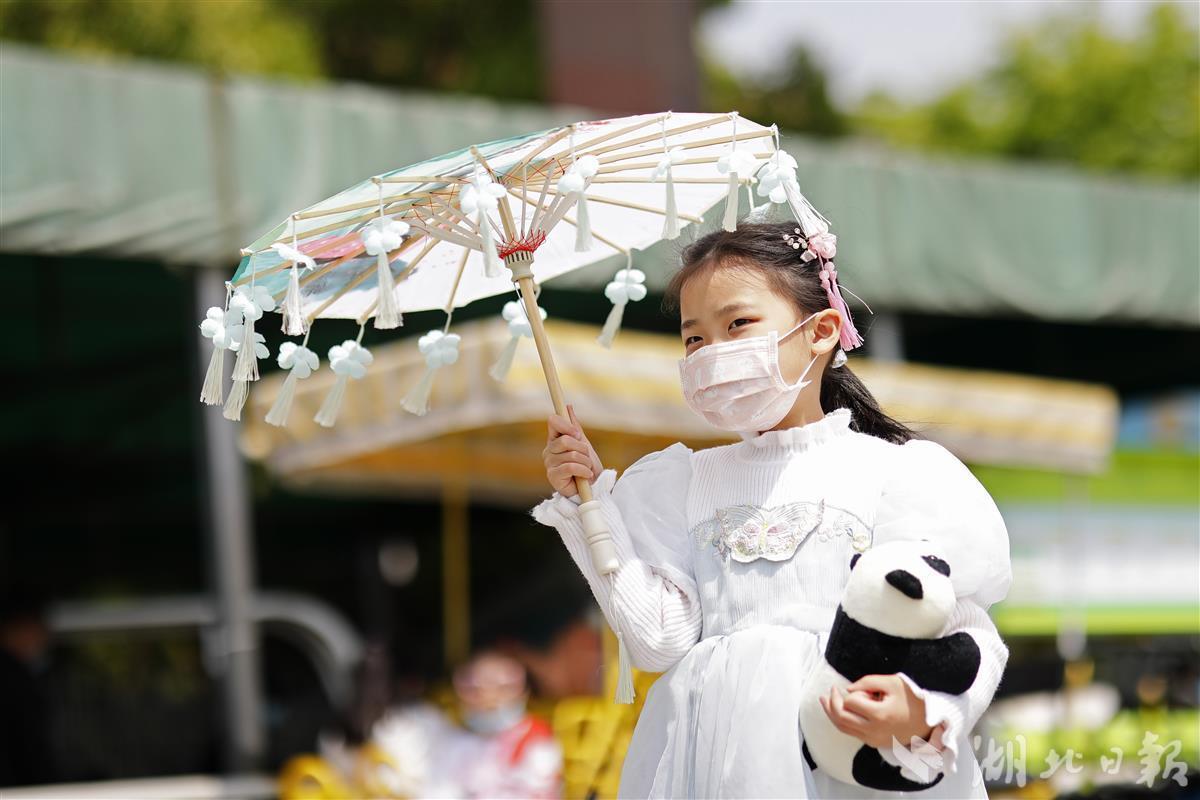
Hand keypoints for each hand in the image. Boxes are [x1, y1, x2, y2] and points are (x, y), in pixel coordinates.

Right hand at [542, 404, 602, 497]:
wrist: (592, 487)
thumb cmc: (586, 465)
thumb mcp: (583, 444)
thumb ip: (574, 427)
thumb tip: (568, 407)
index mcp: (554, 439)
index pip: (553, 421)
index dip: (566, 425)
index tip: (578, 434)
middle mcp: (549, 450)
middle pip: (565, 440)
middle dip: (582, 448)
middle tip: (587, 457)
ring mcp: (549, 464)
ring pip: (571, 454)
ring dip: (586, 462)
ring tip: (587, 469)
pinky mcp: (553, 476)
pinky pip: (571, 467)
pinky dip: (584, 471)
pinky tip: (586, 476)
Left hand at [818, 674, 934, 750]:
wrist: (930, 721)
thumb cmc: (913, 698)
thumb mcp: (892, 682)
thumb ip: (867, 682)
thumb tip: (848, 689)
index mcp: (880, 715)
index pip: (850, 703)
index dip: (852, 693)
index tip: (864, 689)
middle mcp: (874, 731)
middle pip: (841, 718)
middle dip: (832, 702)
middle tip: (831, 690)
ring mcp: (874, 740)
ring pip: (843, 728)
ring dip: (831, 713)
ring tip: (824, 700)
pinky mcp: (875, 743)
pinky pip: (852, 733)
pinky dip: (843, 722)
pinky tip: (838, 711)